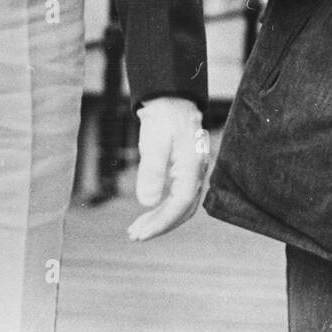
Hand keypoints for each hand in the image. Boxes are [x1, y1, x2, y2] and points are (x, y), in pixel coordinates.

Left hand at [128, 96, 209, 241]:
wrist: (171, 96)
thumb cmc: (163, 116)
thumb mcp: (153, 141)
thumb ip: (151, 171)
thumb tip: (146, 203)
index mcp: (192, 166)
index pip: (180, 204)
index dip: (161, 223)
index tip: (140, 234)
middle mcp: (197, 171)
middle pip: (183, 209)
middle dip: (159, 225)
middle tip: (134, 235)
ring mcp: (193, 170)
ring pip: (181, 204)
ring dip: (160, 218)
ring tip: (137, 228)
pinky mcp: (186, 167)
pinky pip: (178, 195)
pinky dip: (163, 207)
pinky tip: (149, 210)